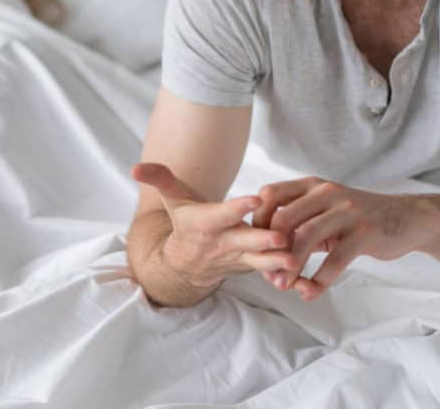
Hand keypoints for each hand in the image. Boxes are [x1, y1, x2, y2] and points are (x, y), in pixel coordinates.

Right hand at [131, 162, 299, 289]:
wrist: (187, 265)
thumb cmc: (186, 223)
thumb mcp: (173, 200)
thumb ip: (159, 179)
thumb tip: (135, 166)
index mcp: (206, 223)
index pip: (222, 214)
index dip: (237, 207)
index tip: (254, 199)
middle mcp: (223, 242)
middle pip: (245, 242)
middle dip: (262, 241)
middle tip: (281, 237)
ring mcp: (239, 258)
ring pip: (260, 261)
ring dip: (278, 261)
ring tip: (296, 259)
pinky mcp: (252, 267)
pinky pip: (269, 271)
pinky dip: (285, 272)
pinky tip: (305, 269)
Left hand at [252, 177, 419, 300]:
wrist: (404, 218)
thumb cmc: (357, 217)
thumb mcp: (326, 209)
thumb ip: (299, 220)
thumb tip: (264, 248)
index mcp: (312, 186)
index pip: (271, 194)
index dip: (258, 221)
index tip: (256, 246)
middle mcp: (327, 193)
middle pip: (284, 218)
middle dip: (271, 250)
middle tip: (268, 274)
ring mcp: (346, 212)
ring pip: (306, 239)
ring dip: (291, 267)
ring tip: (283, 286)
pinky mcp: (363, 233)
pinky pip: (334, 261)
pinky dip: (319, 281)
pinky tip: (311, 293)